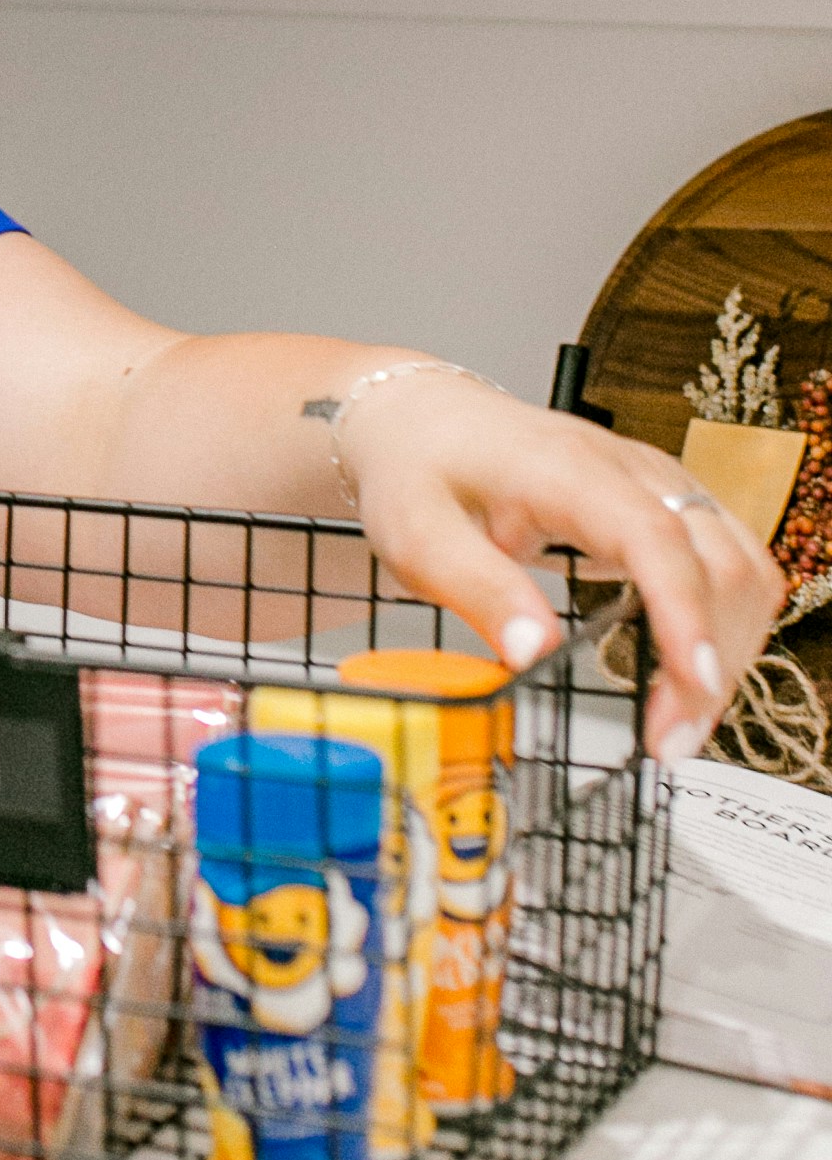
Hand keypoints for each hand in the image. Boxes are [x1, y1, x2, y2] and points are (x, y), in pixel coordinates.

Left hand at [336, 373, 779, 765]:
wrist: (421, 419)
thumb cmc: (418, 472)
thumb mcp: (419, 537)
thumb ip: (477, 590)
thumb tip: (533, 653)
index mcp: (567, 469)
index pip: (655, 537)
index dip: (685, 613)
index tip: (694, 684)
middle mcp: (632, 469)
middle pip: (719, 560)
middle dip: (714, 657)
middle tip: (670, 740)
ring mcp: (659, 483)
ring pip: (741, 565)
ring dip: (730, 647)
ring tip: (679, 721)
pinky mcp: (667, 505)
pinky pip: (729, 564)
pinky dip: (725, 624)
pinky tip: (686, 674)